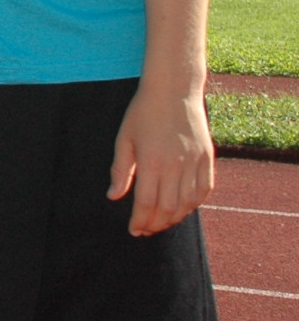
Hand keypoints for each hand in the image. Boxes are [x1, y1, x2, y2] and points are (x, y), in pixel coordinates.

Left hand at [108, 84, 213, 234]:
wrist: (174, 90)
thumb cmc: (143, 113)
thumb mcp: (124, 139)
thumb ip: (120, 170)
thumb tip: (113, 196)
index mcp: (152, 161)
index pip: (147, 202)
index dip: (140, 220)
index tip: (134, 230)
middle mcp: (176, 164)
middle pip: (168, 207)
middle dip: (156, 224)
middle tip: (146, 230)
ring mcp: (195, 161)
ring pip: (188, 202)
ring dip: (175, 218)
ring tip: (162, 223)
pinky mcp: (207, 157)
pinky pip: (205, 189)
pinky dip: (195, 204)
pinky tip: (184, 209)